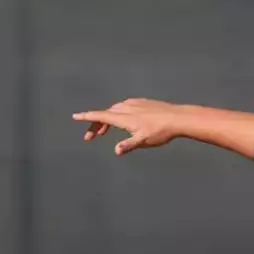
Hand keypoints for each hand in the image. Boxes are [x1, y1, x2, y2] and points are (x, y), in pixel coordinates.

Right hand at [72, 98, 187, 155]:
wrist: (177, 118)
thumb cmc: (160, 132)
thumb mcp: (143, 141)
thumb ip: (128, 145)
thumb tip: (116, 151)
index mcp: (124, 117)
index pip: (100, 116)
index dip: (87, 117)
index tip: (75, 117)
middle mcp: (126, 108)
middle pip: (105, 114)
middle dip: (95, 124)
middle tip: (91, 137)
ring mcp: (134, 104)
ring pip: (114, 110)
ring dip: (107, 120)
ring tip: (104, 131)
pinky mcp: (142, 102)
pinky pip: (124, 107)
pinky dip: (117, 114)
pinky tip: (122, 120)